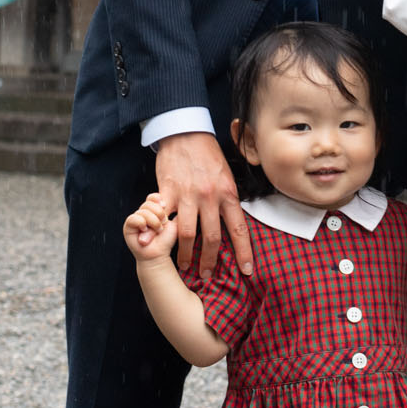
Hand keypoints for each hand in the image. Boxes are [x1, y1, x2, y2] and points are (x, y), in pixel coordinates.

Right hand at [122, 193, 177, 263]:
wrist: (158, 254)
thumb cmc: (166, 240)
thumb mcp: (175, 223)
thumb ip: (177, 211)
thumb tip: (182, 202)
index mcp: (152, 210)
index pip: (153, 197)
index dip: (159, 200)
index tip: (165, 207)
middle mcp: (142, 213)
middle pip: (149, 202)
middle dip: (159, 214)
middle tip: (162, 225)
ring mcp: (135, 219)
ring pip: (143, 211)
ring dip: (153, 222)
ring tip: (157, 231)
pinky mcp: (128, 226)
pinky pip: (133, 218)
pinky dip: (141, 223)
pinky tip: (145, 230)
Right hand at [154, 132, 252, 280]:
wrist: (185, 132)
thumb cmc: (207, 154)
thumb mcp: (227, 175)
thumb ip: (228, 198)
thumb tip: (231, 221)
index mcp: (228, 193)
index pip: (239, 229)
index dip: (243, 252)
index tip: (246, 270)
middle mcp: (210, 197)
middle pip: (212, 238)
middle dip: (211, 261)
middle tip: (208, 275)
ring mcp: (187, 196)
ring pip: (186, 234)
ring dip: (185, 254)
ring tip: (184, 266)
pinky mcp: (167, 192)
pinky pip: (164, 219)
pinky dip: (161, 234)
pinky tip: (160, 245)